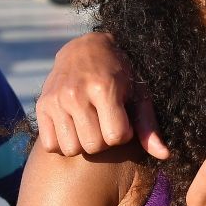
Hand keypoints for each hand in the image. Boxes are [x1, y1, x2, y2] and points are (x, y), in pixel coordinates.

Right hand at [36, 33, 167, 158]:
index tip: (122, 120)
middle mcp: (76, 93)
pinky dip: (63, 143)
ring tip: (89, 125)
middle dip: (103, 140)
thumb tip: (165, 156)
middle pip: (93, 145)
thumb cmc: (120, 74)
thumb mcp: (138, 94)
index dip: (123, 133)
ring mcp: (55, 100)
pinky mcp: (41, 106)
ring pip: (71, 148)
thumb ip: (148, 126)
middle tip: (104, 123)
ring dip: (83, 143)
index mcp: (104, 88)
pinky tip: (73, 128)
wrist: (85, 50)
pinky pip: (51, 145)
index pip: (116, 137)